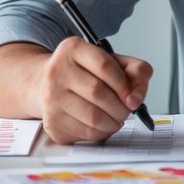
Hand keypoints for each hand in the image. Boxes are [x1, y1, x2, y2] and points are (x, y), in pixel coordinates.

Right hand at [36, 37, 152, 143]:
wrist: (48, 85)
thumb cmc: (86, 74)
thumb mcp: (113, 62)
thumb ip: (135, 72)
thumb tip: (136, 98)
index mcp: (73, 49)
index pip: (104, 66)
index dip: (124, 84)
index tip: (132, 97)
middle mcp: (57, 71)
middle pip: (98, 92)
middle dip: (120, 107)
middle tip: (126, 110)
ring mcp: (51, 97)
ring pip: (92, 117)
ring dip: (113, 123)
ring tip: (116, 118)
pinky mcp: (51, 122)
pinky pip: (85, 133)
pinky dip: (101, 133)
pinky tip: (102, 125)